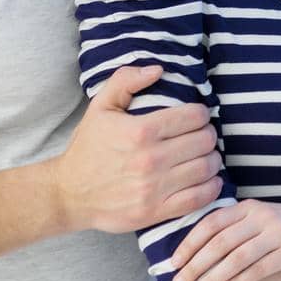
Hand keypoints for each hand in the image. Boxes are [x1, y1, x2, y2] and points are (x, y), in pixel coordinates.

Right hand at [53, 65, 222, 232]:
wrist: (68, 194)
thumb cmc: (88, 148)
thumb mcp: (100, 106)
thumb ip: (126, 80)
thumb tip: (158, 69)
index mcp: (140, 131)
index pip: (194, 116)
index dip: (201, 114)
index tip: (196, 117)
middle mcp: (149, 160)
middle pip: (204, 141)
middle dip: (208, 135)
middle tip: (202, 136)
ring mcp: (153, 188)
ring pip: (205, 168)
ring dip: (213, 159)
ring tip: (206, 156)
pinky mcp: (155, 211)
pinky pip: (198, 198)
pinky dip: (211, 187)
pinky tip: (210, 179)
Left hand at [171, 199, 280, 280]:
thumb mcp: (264, 216)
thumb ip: (238, 226)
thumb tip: (201, 249)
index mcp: (250, 206)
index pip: (211, 223)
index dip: (189, 243)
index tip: (172, 262)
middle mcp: (262, 217)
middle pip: (219, 243)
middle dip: (194, 265)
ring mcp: (278, 234)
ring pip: (235, 258)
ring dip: (211, 278)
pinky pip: (258, 270)